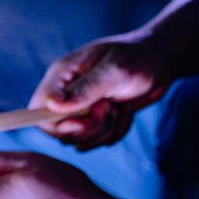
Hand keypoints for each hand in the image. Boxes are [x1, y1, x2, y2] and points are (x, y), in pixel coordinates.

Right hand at [28, 37, 170, 150]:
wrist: (162, 60)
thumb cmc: (138, 57)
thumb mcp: (113, 72)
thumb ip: (83, 90)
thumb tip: (50, 105)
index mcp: (61, 76)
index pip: (37, 110)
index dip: (56, 124)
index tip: (84, 121)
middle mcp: (66, 93)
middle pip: (59, 130)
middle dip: (89, 128)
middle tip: (110, 108)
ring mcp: (81, 107)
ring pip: (80, 139)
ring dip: (105, 130)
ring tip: (119, 106)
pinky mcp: (97, 119)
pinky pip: (98, 140)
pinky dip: (116, 131)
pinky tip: (125, 111)